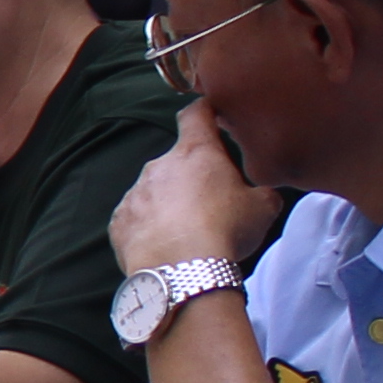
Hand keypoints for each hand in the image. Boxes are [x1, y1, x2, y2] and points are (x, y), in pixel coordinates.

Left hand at [110, 98, 285, 276]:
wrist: (180, 269)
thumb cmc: (225, 230)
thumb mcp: (263, 208)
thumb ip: (263, 192)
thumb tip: (262, 194)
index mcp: (196, 152)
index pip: (196, 115)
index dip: (204, 112)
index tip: (209, 114)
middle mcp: (160, 165)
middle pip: (178, 161)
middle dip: (192, 177)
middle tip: (211, 204)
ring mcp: (135, 192)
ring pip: (155, 191)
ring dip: (169, 203)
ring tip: (188, 233)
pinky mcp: (119, 220)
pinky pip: (136, 218)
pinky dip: (149, 227)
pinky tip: (165, 246)